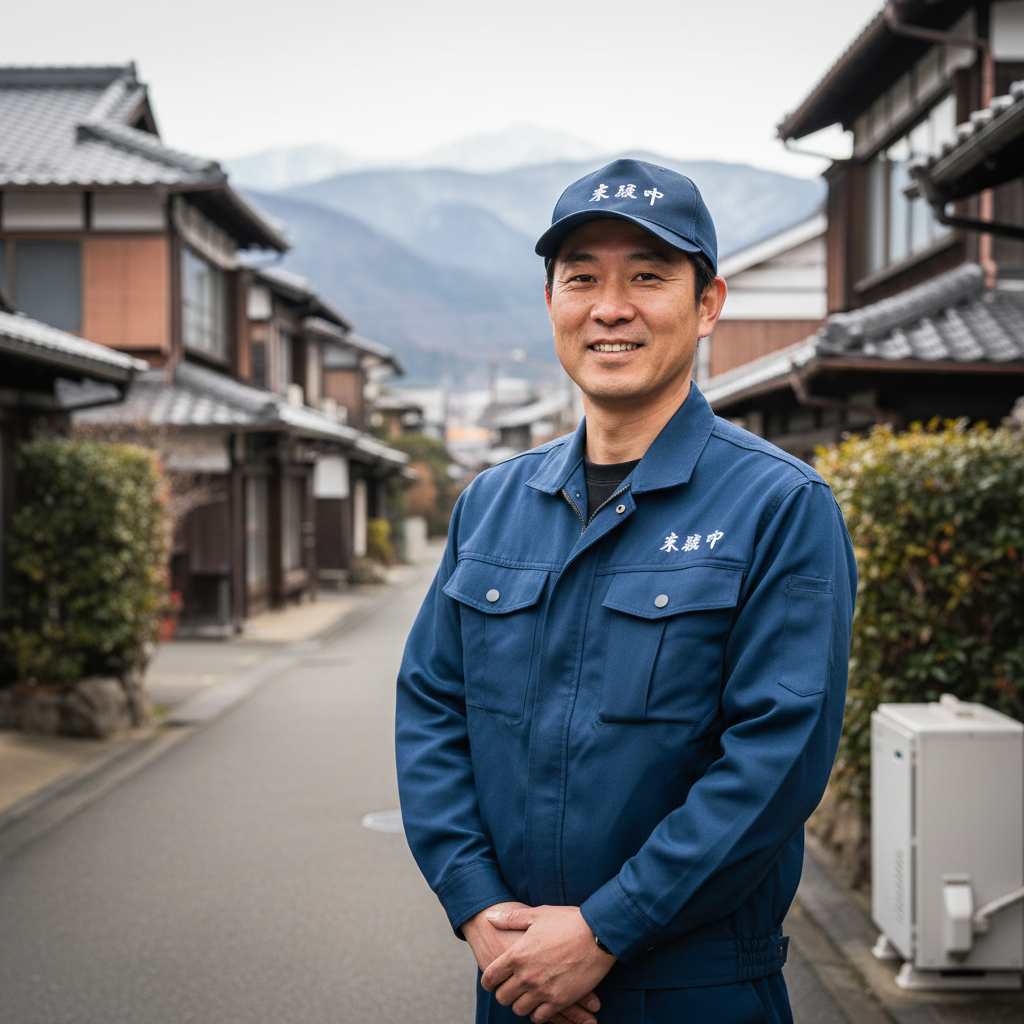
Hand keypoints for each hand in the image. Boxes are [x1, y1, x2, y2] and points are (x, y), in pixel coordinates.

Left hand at [480, 905, 615, 1022]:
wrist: (598, 934)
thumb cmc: (567, 921)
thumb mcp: (537, 914)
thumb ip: (510, 919)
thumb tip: (490, 917)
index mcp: (517, 954)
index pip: (491, 977)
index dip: (488, 981)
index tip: (492, 982)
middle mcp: (526, 975)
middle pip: (503, 997)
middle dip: (504, 993)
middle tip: (510, 989)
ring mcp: (542, 990)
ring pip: (519, 1010)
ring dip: (521, 1004)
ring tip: (526, 997)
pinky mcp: (559, 1001)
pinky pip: (539, 1017)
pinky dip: (537, 1013)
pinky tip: (541, 1005)